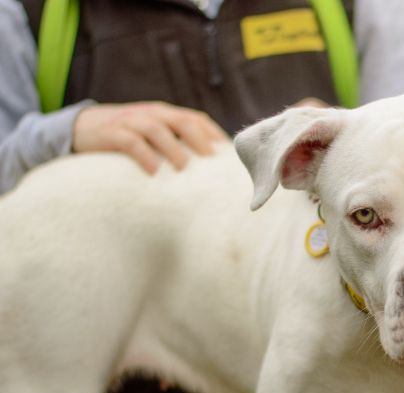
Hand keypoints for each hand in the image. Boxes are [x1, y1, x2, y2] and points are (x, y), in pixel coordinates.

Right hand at [72, 102, 227, 173]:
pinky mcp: (110, 133)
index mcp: (164, 114)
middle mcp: (150, 113)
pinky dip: (144, 155)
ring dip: (173, 148)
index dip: (214, 134)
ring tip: (183, 169)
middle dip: (199, 139)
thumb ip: (175, 144)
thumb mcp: (152, 136)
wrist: (79, 128)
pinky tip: (153, 172)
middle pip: (181, 121)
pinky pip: (130, 141)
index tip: (228, 155)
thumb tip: (205, 173)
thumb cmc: (125, 139)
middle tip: (210, 161)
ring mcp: (130, 121)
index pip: (196, 119)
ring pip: (157, 129)